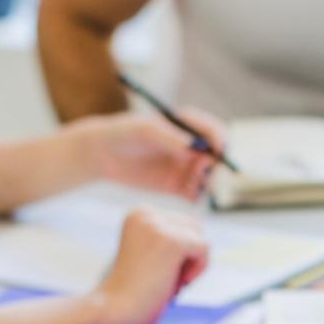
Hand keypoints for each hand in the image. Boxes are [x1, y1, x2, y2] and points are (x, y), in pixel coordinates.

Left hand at [77, 109, 227, 200]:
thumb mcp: (145, 131)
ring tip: (195, 185)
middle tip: (204, 172)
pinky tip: (190, 197)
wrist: (103, 153)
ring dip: (209, 183)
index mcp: (187, 126)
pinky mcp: (177, 186)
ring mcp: (185, 167)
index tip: (216, 152)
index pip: (215, 132)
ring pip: (209, 177)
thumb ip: (171, 138)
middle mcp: (191, 147)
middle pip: (217, 157)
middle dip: (216, 166)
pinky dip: (199, 197)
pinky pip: (196, 194)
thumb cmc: (124, 133)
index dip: (220, 142)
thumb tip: (196, 148)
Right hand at [92, 207, 209, 323]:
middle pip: (194, 227)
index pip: (182, 224)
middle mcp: (146, 213)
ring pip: (200, 238)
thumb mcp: (151, 255)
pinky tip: (178, 283)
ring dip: (191, 264)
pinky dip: (198, 270)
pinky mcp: (172, 242)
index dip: (179, 253)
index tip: (157, 271)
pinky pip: (204, 248)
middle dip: (187, 256)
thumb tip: (200, 233)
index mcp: (139, 213)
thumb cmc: (133, 291)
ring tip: (167, 280)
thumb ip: (170, 239)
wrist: (115, 310)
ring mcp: (159, 225)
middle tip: (163, 278)